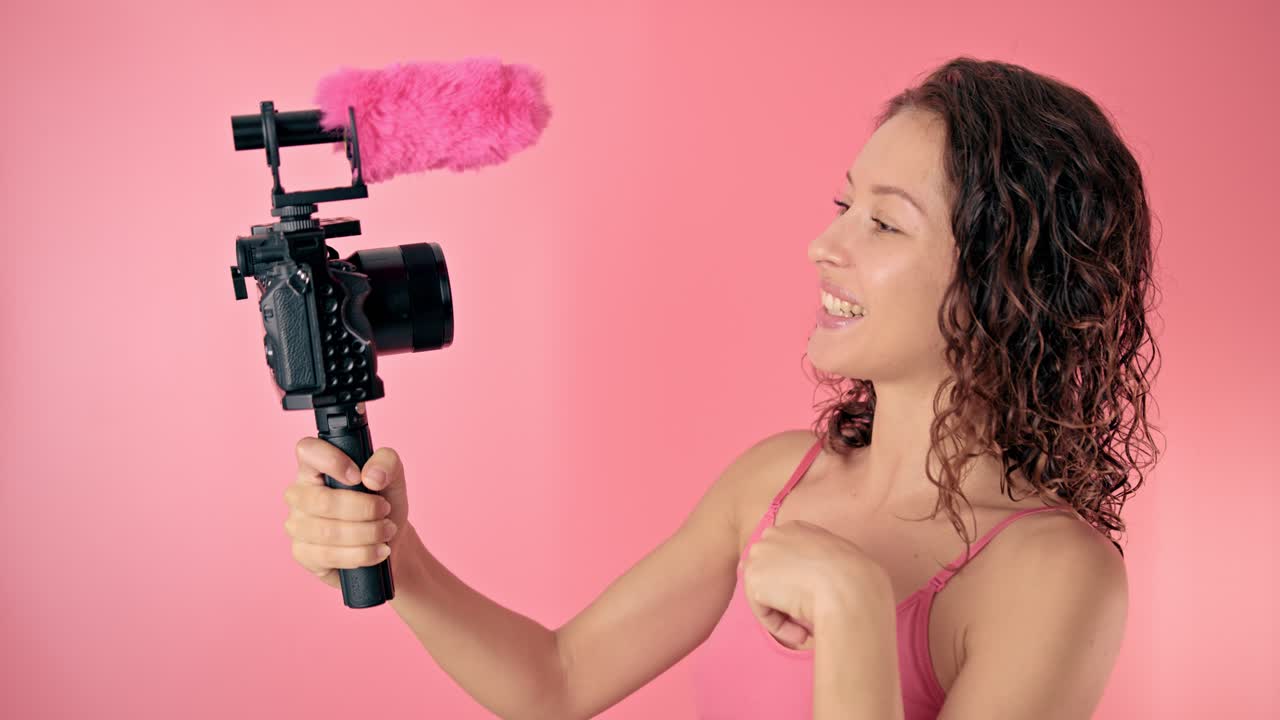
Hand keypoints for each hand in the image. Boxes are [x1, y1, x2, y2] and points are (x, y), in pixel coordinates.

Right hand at [283, 438, 411, 588]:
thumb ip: (387, 462)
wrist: (387, 541)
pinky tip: (378, 551)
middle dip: (364, 509)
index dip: (332, 461)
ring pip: (328, 532)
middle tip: (385, 510)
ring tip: (387, 530)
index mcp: (315, 467)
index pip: (307, 450)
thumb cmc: (382, 503)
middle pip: (322, 501)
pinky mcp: (301, 553)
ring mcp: (296, 525)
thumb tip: (371, 476)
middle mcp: (299, 494)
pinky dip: (362, 554)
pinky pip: (329, 556)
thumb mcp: (394, 477)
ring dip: (368, 533)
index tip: (358, 476)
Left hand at [741, 520, 889, 646]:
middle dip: (784, 599)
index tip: (812, 601)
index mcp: (795, 528)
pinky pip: (762, 611)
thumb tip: (801, 584)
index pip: (781, 559)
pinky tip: (800, 632)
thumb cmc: (854, 578)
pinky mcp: (753, 577)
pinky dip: (779, 626)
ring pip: (765, 594)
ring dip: (784, 616)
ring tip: (806, 630)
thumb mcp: (837, 560)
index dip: (793, 585)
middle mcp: (772, 535)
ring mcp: (759, 554)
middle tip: (806, 620)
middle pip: (769, 576)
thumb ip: (816, 564)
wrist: (848, 587)